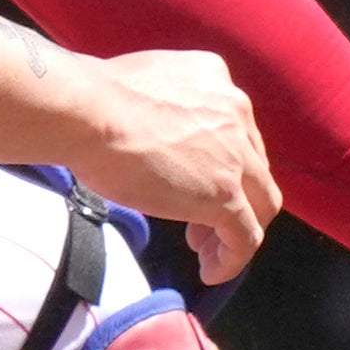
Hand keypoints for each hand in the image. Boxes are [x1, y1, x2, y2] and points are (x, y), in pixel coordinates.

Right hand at [69, 47, 276, 282]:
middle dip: (235, 198)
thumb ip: (162, 106)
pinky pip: (245, 236)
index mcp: (215, 77)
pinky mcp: (224, 194)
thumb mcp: (141, 86)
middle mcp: (236, 110)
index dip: (221, 164)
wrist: (88, 112)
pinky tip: (210, 272)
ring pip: (261, 203)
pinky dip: (233, 259)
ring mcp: (235, 155)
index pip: (235, 130)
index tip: (192, 184)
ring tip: (206, 251)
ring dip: (235, 229)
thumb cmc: (92, 100)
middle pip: (254, 167)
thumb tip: (146, 130)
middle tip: (201, 225)